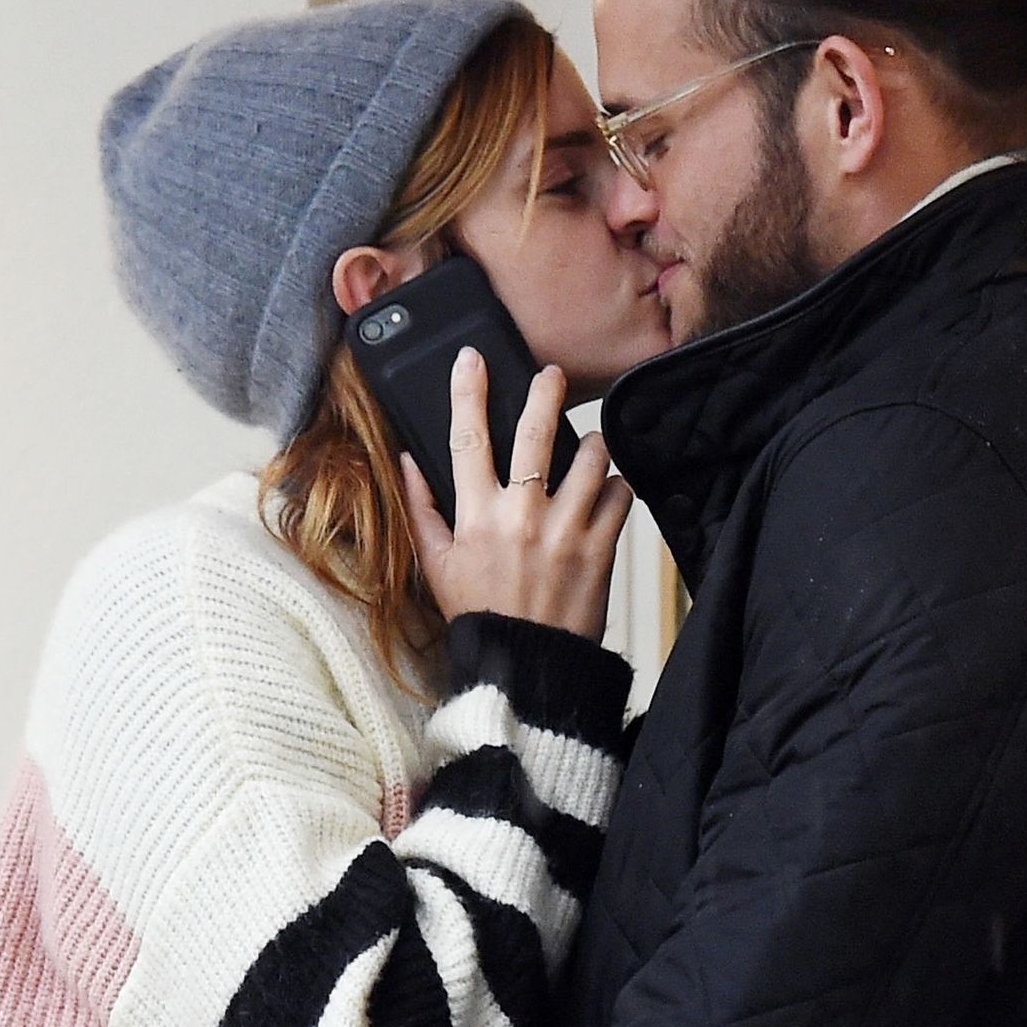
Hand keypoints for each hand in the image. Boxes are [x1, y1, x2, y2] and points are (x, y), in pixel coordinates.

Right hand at [403, 348, 633, 640]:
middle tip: (550, 376)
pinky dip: (616, 489)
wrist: (525, 666)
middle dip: (545, 393)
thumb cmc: (480, 615)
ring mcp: (564, 530)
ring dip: (591, 447)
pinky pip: (619, 495)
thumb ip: (422, 510)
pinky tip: (605, 495)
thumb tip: (407, 461)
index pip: (467, 438)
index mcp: (476, 516)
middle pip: (537, 432)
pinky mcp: (600, 549)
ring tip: (588, 451)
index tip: (472, 360)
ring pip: (590, 458)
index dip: (468, 392)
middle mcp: (520, 516)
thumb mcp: (436, 565)